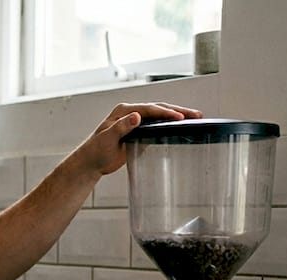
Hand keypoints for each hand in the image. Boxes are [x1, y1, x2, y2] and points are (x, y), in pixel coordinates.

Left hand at [77, 102, 202, 175]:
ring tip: (195, 118)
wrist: (90, 162)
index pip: (149, 109)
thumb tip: (136, 116)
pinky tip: (183, 128)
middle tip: (196, 114)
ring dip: (177, 116)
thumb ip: (121, 127)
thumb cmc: (95, 151)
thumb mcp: (107, 139)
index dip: (165, 113)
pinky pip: (158, 126)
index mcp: (124, 111)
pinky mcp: (139, 132)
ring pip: (160, 116)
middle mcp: (131, 113)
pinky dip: (171, 126)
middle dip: (178, 111)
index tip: (179, 117)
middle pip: (158, 109)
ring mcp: (136, 122)